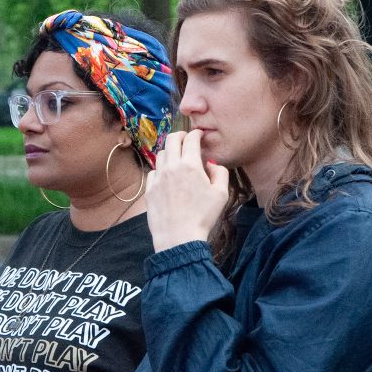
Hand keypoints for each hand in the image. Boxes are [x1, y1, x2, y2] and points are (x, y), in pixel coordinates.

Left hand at [147, 130, 229, 251]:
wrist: (179, 237)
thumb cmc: (203, 217)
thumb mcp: (221, 194)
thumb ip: (220, 173)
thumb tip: (211, 164)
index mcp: (190, 165)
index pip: (191, 139)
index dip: (196, 134)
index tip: (199, 135)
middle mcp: (171, 167)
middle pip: (172, 140)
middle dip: (180, 136)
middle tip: (186, 140)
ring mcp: (158, 177)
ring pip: (161, 154)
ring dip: (170, 152)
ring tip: (177, 159)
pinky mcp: (149, 189)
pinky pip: (153, 171)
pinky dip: (161, 170)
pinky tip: (167, 177)